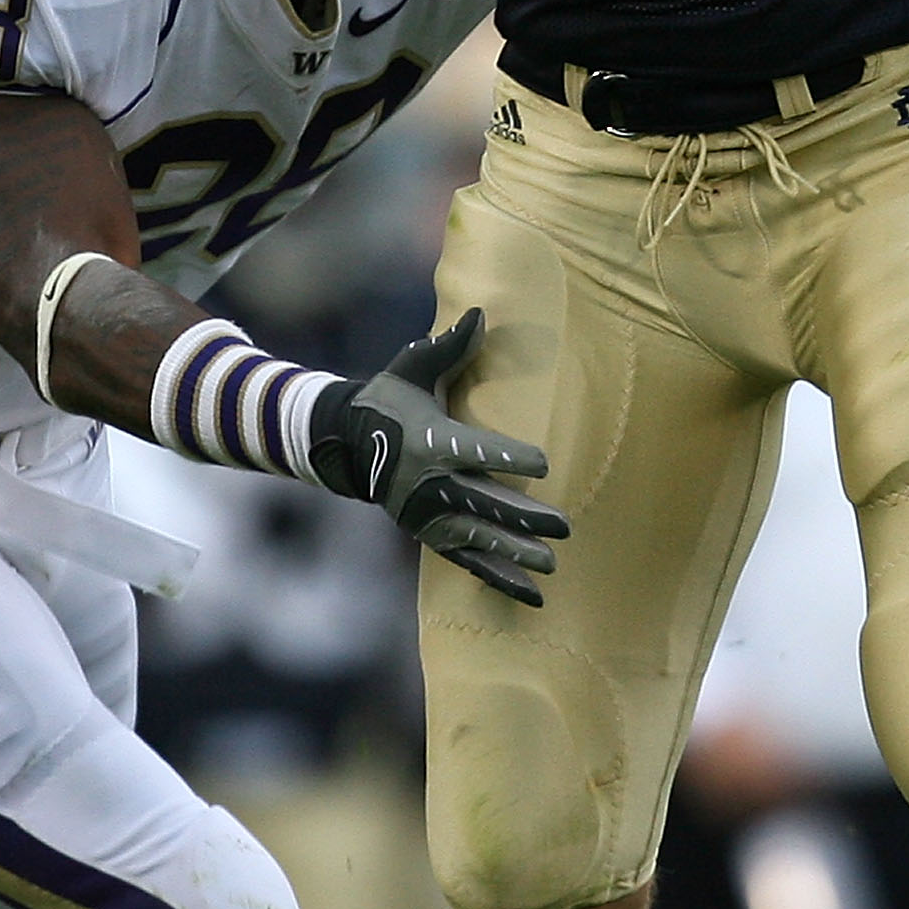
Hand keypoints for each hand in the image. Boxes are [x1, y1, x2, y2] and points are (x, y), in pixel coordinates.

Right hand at [306, 308, 570, 603]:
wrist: (346, 443)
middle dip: (523, 518)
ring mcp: (428, 515)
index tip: (542, 462)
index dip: (508, 457)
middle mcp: (428, 484)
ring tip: (552, 562)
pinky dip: (500, 580)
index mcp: (429, 441)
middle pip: (482, 503)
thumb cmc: (390, 399)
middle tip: (563, 526)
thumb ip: (449, 346)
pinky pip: (469, 562)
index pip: (473, 450)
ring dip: (515, 553)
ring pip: (477, 538)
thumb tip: (480, 313)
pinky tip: (533, 595)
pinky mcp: (430, 535)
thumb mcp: (412, 368)